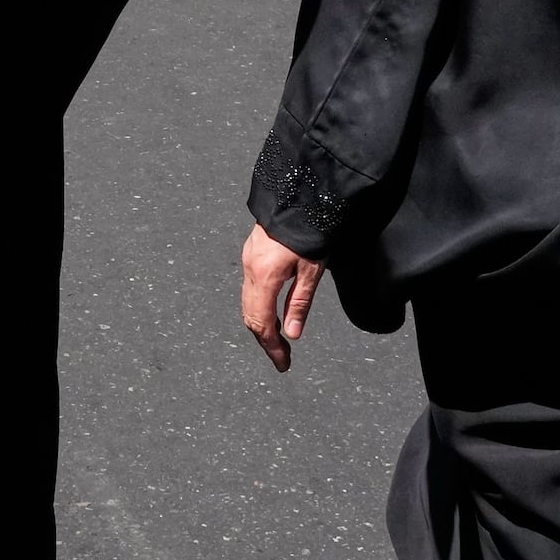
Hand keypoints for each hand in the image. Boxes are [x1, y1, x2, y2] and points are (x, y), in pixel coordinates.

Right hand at [240, 225, 324, 371]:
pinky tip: (272, 312)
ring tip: (278, 340)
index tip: (283, 363)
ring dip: (261, 324)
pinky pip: (249, 289)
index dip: (271, 347)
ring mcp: (248, 260)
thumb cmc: (311, 230)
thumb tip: (292, 334)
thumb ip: (300, 303)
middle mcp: (250, 269)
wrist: (299, 196)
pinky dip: (258, 307)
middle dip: (265, 340)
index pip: (261, 323)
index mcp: (264, 276)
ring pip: (247, 303)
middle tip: (281, 357)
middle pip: (250, 316)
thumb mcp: (312, 270)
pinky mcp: (251, 253)